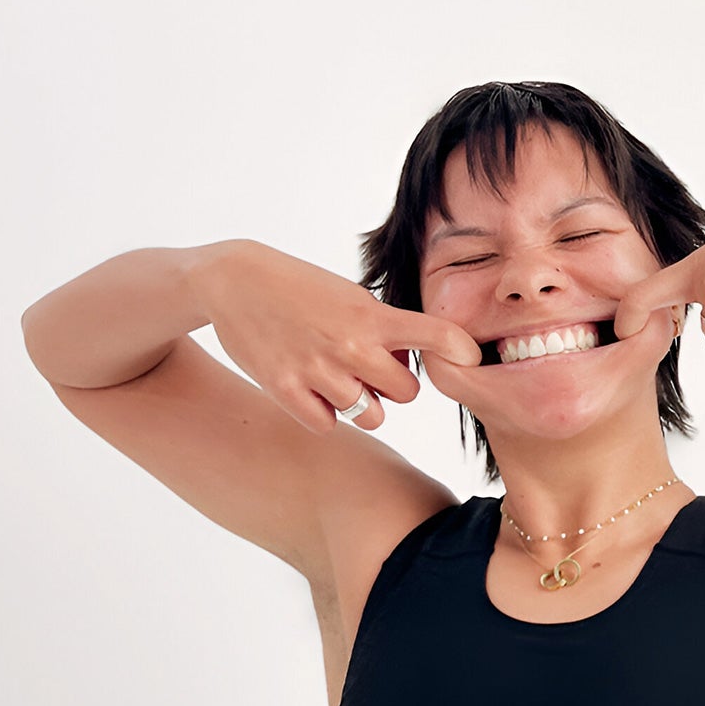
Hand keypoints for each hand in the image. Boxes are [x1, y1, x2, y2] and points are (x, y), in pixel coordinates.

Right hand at [191, 240, 472, 431]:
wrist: (232, 281)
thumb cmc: (301, 288)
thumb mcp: (353, 296)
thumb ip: (387, 329)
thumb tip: (415, 365)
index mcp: (373, 317)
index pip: (438, 336)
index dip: (461, 351)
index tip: (471, 358)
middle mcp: (352, 347)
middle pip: (407, 393)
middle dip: (394, 385)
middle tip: (371, 368)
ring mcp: (318, 371)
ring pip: (371, 415)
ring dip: (363, 403)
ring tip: (340, 378)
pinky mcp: (285, 390)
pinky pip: (330, 424)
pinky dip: (326, 413)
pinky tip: (313, 388)